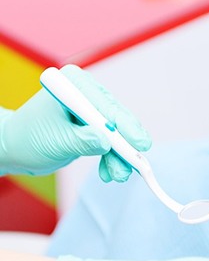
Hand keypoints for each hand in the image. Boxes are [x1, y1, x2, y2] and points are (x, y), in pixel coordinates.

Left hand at [0, 64, 150, 180]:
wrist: (16, 149)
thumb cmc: (27, 139)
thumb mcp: (56, 142)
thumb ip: (83, 141)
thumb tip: (106, 141)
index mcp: (74, 85)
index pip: (106, 105)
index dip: (125, 125)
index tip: (139, 142)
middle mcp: (86, 93)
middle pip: (117, 118)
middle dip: (125, 144)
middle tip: (137, 164)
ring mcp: (92, 109)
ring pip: (118, 132)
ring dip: (120, 156)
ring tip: (118, 175)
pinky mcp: (95, 125)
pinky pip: (111, 141)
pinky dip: (113, 158)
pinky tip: (109, 171)